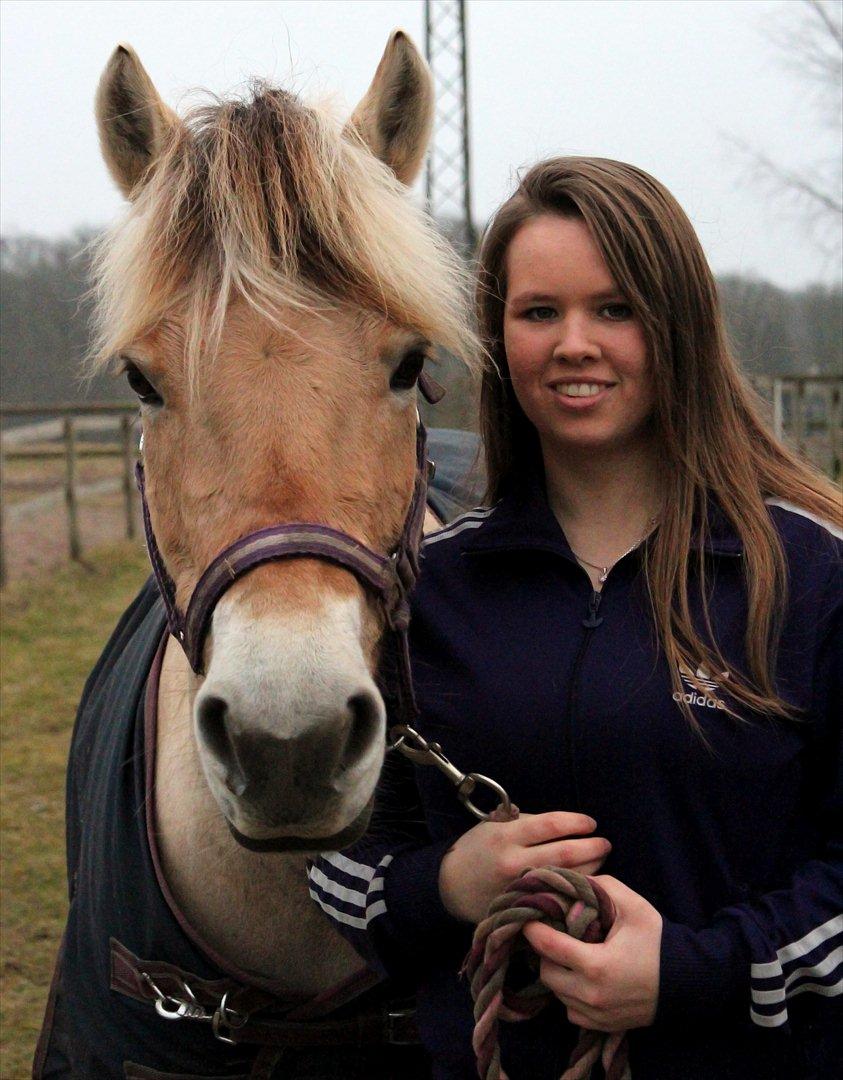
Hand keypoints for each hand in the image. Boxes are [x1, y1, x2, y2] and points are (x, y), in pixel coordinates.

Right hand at [438, 812, 609, 922]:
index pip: (551, 825)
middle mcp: (515, 862)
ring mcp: (521, 888)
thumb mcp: (494, 826)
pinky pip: (557, 898)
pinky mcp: (523, 908)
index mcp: (507, 836)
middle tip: (605, 843)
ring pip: (566, 877)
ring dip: (591, 868)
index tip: (590, 823)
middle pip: (566, 853)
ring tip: (600, 859)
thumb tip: (562, 824)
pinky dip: (574, 889)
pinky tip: (584, 883)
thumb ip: (525, 822)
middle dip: (592, 847)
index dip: (576, 823)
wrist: (452, 885)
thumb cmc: (476, 849)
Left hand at [523, 875, 661, 1031]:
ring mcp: (596, 1015)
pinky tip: (581, 976)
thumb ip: (600, 886)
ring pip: (556, 992)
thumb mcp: (633, 906)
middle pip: (546, 971)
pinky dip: (569, 993)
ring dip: (556, 971)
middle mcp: (592, 995)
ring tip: (567, 952)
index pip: (548, 946)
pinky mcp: (600, 1026)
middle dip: (545, 951)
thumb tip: (569, 880)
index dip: (533, 928)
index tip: (528, 914)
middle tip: (552, 933)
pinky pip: (569, 1010)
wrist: (686, 982)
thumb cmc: (657, 941)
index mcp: (597, 965)